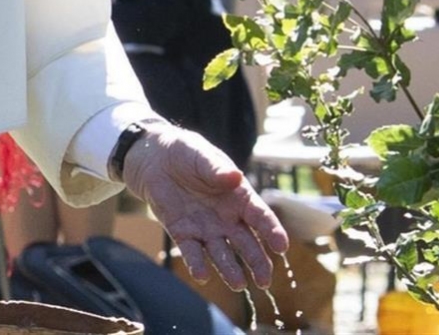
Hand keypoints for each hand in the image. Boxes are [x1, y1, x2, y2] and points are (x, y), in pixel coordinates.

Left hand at [122, 125, 288, 290]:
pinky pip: (192, 252)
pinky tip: (201, 275)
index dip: (272, 231)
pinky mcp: (183, 233)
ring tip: (238, 285)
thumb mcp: (203, 156)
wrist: (157, 159)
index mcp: (239, 197)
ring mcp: (206, 228)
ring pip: (222, 253)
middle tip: (265, 280)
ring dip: (230, 269)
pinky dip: (196, 264)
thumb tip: (234, 177)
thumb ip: (217, 169)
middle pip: (246, 243)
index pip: (260, 217)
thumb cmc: (189, 154)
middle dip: (257, 261)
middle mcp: (227, 217)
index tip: (281, 247)